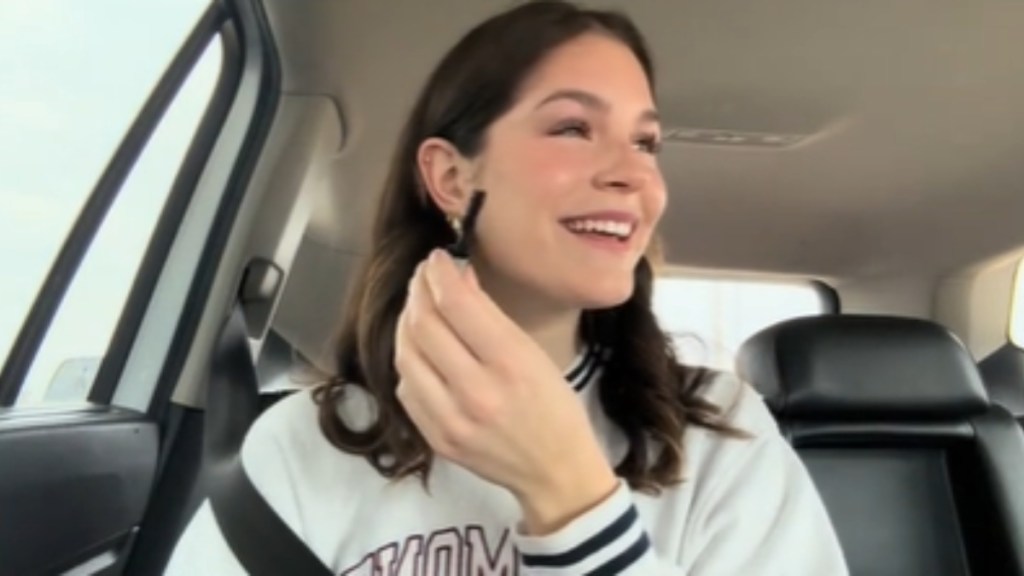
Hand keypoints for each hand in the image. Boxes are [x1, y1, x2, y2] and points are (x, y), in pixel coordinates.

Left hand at [394, 250, 617, 532]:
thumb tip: (457, 278)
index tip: (436, 258)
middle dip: (418, 291)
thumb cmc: (554, 406)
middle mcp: (476, 392)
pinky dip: (409, 361)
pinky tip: (421, 351)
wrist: (555, 471)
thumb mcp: (533, 353)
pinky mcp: (436, 438)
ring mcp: (451, 419)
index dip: (438, 273)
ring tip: (418, 309)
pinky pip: (406, 388)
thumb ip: (491, 316)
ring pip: (405, 355)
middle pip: (424, 326)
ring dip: (407, 323)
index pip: (456, 304)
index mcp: (510, 363)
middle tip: (423, 278)